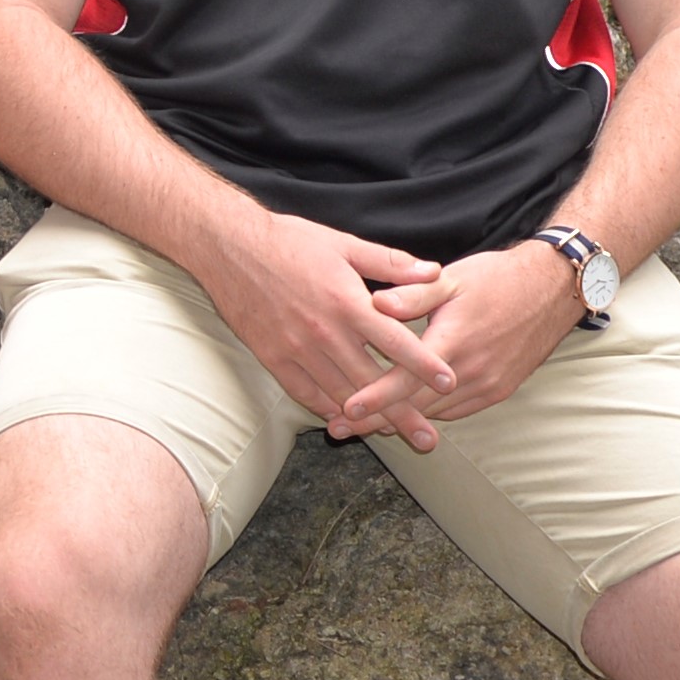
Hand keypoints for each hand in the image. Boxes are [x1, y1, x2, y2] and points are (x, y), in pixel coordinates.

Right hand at [191, 199, 463, 447]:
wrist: (229, 248)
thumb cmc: (289, 241)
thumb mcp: (344, 243)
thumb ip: (390, 262)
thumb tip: (434, 271)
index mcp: (346, 302)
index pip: (395, 342)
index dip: (424, 365)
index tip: (449, 384)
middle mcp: (324, 332)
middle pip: (371, 381)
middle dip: (402, 412)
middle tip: (428, 439)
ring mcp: (296, 349)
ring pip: (339, 394)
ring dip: (368, 419)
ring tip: (393, 437)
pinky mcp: (272, 358)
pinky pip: (305, 393)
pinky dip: (327, 410)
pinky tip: (345, 421)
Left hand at [365, 240, 583, 426]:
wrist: (552, 291)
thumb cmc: (496, 279)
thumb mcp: (451, 279)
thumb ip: (412, 293)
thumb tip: (375, 302)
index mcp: (454, 341)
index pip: (407, 378)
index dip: (375, 397)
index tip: (346, 410)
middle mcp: (472, 371)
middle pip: (415, 405)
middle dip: (375, 419)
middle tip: (336, 427)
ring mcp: (488, 385)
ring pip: (435, 412)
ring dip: (401, 420)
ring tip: (362, 425)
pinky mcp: (499, 391)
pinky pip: (455, 410)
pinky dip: (429, 413)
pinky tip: (405, 413)